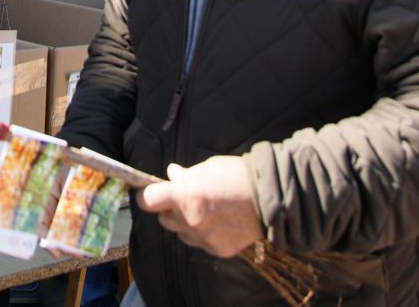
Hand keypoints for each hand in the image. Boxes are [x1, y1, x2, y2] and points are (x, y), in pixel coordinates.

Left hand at [138, 156, 262, 258]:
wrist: (271, 198)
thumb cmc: (238, 176)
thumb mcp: (208, 168)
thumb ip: (186, 176)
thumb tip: (172, 175)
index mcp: (185, 195)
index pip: (148, 201)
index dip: (146, 196)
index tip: (149, 194)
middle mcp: (190, 220)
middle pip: (164, 220)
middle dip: (169, 210)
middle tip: (184, 199)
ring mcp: (204, 238)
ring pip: (182, 234)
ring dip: (186, 224)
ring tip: (208, 211)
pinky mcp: (217, 250)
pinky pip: (201, 243)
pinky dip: (206, 234)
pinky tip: (221, 222)